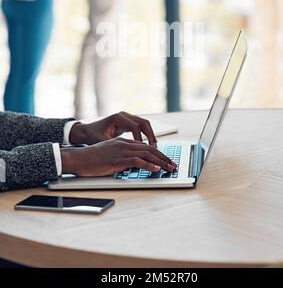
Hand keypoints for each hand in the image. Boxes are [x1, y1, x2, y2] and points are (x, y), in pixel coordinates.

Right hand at [61, 138, 176, 176]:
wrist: (78, 158)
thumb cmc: (91, 158)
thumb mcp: (109, 154)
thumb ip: (122, 156)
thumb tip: (134, 164)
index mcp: (123, 142)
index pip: (145, 146)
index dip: (158, 153)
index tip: (166, 160)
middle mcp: (124, 145)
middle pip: (150, 149)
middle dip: (164, 157)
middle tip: (173, 165)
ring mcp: (121, 152)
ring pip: (146, 154)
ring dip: (161, 162)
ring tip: (169, 168)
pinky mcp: (117, 160)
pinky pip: (137, 161)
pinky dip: (148, 165)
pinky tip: (156, 169)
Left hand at [69, 112, 156, 146]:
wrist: (86, 130)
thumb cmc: (92, 135)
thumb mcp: (102, 141)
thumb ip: (114, 146)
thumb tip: (124, 156)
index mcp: (118, 118)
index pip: (135, 127)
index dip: (140, 139)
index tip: (142, 150)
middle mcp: (124, 115)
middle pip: (143, 122)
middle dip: (150, 135)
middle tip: (154, 148)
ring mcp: (127, 117)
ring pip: (144, 124)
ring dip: (150, 135)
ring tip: (154, 147)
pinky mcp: (128, 122)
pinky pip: (141, 127)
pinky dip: (146, 135)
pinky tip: (148, 145)